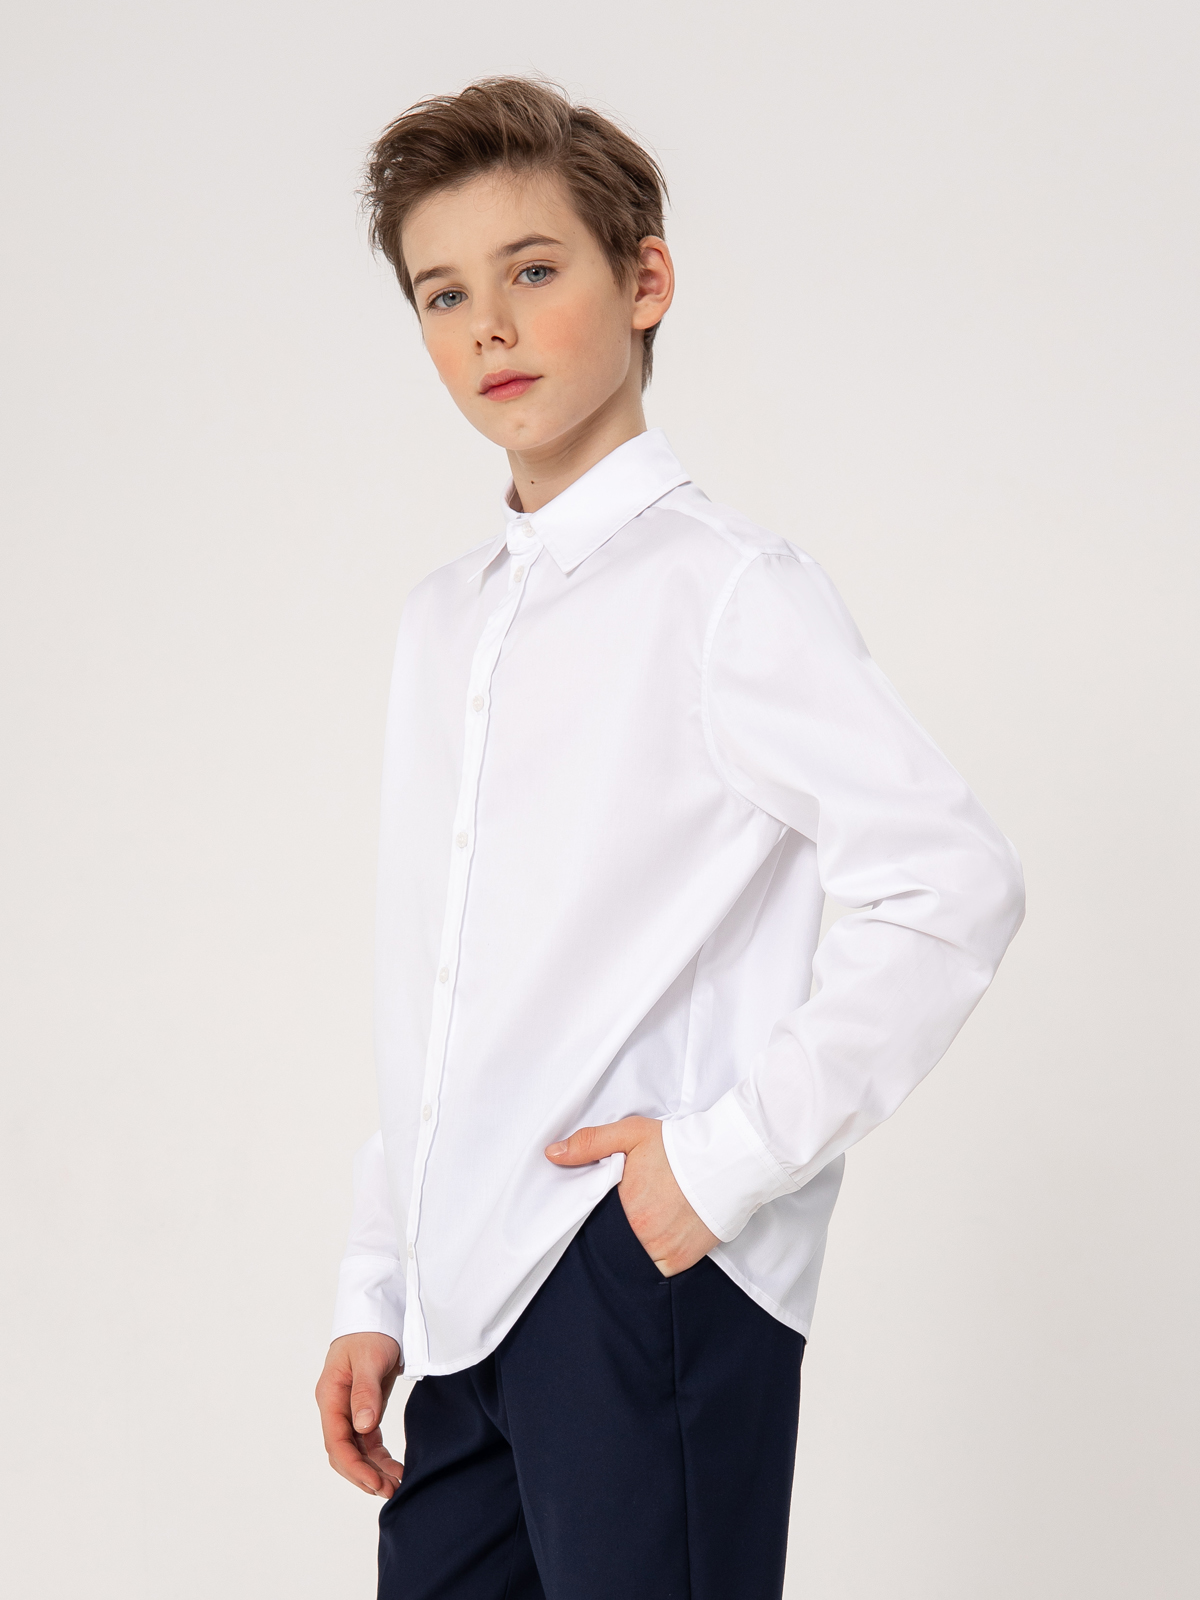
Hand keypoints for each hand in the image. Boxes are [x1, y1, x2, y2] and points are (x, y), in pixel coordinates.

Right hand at [316, 1333, 404, 1497]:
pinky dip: (379, 1457)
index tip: (375, 1482)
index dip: (354, 1466)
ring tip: (395, 1486)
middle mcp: (335, 1407)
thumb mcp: (370, 1358)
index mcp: (330, 1396)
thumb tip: (362, 1427)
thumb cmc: (372, 1332)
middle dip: (364, 1475)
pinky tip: (393, 1469)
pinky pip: (367, 1441)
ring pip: (356, 1451)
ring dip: (373, 1470)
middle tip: (390, 1491)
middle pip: (343, 1453)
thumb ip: (365, 1392)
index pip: (336, 1441)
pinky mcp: (364, 1408)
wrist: (379, 1314)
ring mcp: (348, 1409)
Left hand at [545, 1116, 718, 1275]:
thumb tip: (553, 1153)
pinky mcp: (682, 1262)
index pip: (589, 1226)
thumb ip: (589, 1143)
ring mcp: (663, 1253)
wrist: (728, 1161)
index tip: (588, 1218)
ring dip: (627, 1254)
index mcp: (623, 1209)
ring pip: (631, 1264)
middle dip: (606, 1240)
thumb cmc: (679, 1147)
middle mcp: (641, 1237)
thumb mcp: (630, 1134)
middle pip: (609, 1248)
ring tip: (632, 1234)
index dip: (586, 1223)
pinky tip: (649, 1245)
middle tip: (611, 1226)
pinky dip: (649, 1264)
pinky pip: (656, 1272)